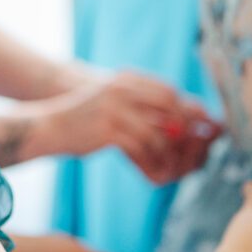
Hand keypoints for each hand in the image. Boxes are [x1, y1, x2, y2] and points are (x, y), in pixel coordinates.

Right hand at [36, 72, 220, 183]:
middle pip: (170, 106)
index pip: (169, 91)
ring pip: (158, 131)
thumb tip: (180, 122)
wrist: (49, 126)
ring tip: (170, 166)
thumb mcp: (113, 102)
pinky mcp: (107, 130)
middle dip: (185, 128)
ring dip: (169, 152)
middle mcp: (122, 89)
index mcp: (126, 79)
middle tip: (191, 148)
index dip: (190, 109)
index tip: (202, 127)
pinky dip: (151, 162)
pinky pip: (141, 148)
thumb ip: (141, 106)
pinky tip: (153, 172)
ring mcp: (114, 109)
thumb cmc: (85, 119)